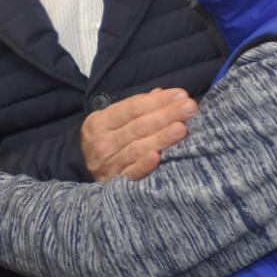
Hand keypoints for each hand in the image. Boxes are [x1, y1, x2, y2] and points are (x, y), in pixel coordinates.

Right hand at [82, 88, 197, 181]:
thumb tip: (162, 93)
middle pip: (138, 126)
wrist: (86, 171)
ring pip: (138, 148)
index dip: (158, 101)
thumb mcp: (114, 120)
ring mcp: (107, 164)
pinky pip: (132, 173)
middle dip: (167, 115)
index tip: (181, 95)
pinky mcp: (115, 184)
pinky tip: (158, 156)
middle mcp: (101, 142)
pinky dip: (144, 165)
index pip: (132, 108)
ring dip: (161, 137)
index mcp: (99, 122)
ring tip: (182, 128)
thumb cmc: (107, 139)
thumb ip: (137, 107)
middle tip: (190, 107)